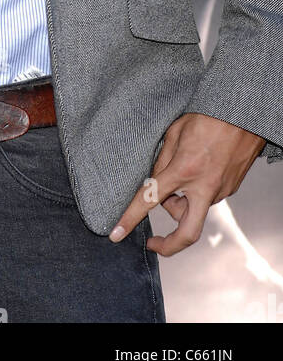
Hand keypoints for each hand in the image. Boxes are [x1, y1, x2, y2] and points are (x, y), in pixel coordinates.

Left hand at [110, 112, 265, 255]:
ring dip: (181, 202)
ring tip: (179, 174)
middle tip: (153, 242)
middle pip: (187, 232)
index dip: (131, 218)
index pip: (150, 199)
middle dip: (168, 245)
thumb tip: (153, 180)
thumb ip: (161, 160)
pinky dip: (195, 192)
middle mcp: (204, 187)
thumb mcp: (174, 132)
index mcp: (184, 170)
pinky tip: (196, 169)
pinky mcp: (230, 189)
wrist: (245, 115)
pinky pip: (206, 198)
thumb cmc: (208, 117)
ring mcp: (220, 191)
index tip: (116, 233)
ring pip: (194, 209)